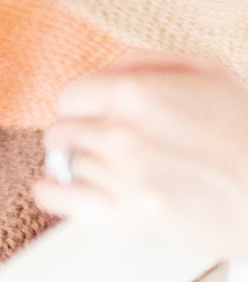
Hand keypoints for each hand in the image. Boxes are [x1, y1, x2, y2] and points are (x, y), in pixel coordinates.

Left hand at [34, 53, 247, 258]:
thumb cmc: (247, 131)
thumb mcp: (208, 72)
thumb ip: (144, 63)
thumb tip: (100, 73)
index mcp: (136, 94)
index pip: (68, 97)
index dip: (82, 107)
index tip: (93, 117)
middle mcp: (122, 134)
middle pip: (60, 133)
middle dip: (79, 136)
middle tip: (104, 144)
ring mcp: (122, 178)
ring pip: (65, 166)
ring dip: (81, 166)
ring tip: (113, 170)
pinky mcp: (126, 218)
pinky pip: (56, 200)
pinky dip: (52, 193)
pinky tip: (65, 189)